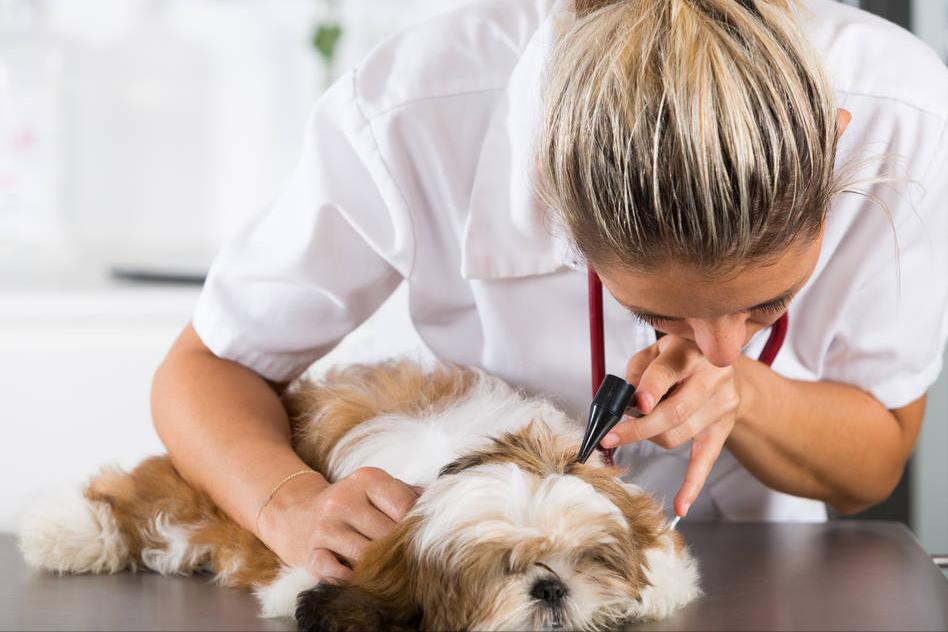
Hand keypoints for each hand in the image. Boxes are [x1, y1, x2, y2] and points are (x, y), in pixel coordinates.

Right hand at [257, 467, 420, 582]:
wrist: (295, 511)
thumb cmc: (351, 502)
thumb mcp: (376, 488)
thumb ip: (409, 494)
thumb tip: (442, 505)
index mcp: (366, 479)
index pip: (405, 507)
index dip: (418, 527)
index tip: (425, 538)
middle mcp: (343, 500)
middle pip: (388, 535)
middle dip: (402, 550)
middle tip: (413, 560)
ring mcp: (325, 528)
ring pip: (366, 556)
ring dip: (381, 568)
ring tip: (392, 571)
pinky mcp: (310, 554)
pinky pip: (337, 573)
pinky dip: (352, 579)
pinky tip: (361, 577)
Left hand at [601, 336, 742, 516]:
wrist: (721, 367)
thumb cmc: (679, 357)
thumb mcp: (655, 351)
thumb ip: (637, 373)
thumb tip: (622, 403)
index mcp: (689, 352)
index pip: (668, 372)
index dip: (651, 389)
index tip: (636, 404)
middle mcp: (712, 377)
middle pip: (674, 413)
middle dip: (639, 429)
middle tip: (611, 437)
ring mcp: (722, 405)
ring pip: (678, 435)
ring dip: (650, 438)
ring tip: (635, 430)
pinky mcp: (723, 429)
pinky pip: (705, 460)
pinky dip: (692, 485)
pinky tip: (680, 505)